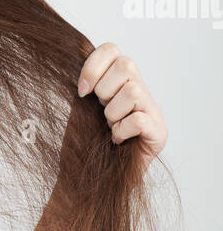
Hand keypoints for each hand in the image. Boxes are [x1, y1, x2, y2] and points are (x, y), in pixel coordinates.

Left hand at [77, 43, 166, 170]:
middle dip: (104, 89)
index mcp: (119, 81)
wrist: (88, 180)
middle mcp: (140, 91)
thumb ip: (84, 81)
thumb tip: (72, 54)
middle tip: (100, 111)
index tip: (81, 91)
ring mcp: (153, 111)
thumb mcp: (79, 106)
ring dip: (113, 113)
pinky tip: (116, 140)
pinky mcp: (158, 133)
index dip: (93, 66)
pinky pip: (140, 119)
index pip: (112, 50)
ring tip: (109, 127)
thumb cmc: (83, 143)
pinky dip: (122, 130)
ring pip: (133, 92)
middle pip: (127, 65)